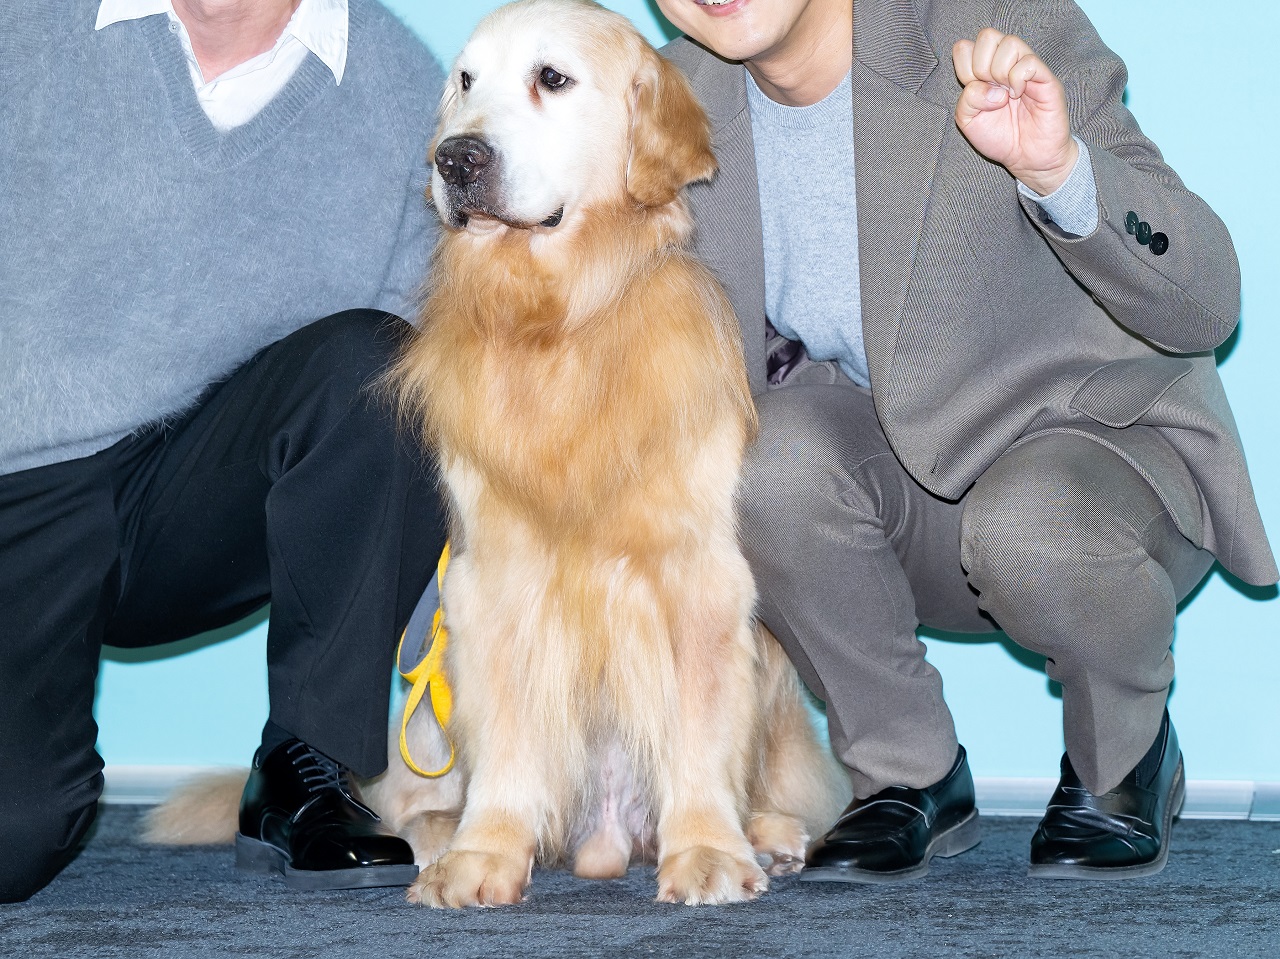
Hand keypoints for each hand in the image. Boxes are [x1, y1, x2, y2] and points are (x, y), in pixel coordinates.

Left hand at [953, 29, 1078, 195]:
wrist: (1026, 158)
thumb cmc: (999, 137)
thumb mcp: (968, 121)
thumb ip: (966, 99)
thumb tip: (988, 86)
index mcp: (984, 70)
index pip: (965, 46)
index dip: (964, 67)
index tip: (973, 90)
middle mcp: (1005, 63)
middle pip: (987, 36)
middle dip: (980, 66)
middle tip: (989, 91)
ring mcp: (1026, 68)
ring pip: (1009, 43)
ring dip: (1000, 72)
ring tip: (1005, 95)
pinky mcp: (1045, 77)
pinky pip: (1028, 62)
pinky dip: (1017, 79)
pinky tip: (1018, 95)